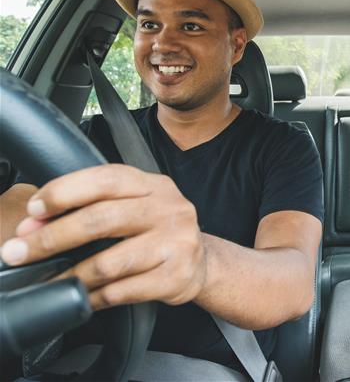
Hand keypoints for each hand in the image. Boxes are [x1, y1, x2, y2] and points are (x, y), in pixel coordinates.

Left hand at [0, 164, 206, 309]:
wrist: (202, 263)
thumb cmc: (158, 231)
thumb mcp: (137, 205)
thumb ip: (95, 206)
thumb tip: (34, 225)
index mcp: (154, 186)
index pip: (104, 180)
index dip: (64, 192)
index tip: (33, 211)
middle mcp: (168, 209)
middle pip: (101, 220)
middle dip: (52, 238)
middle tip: (19, 252)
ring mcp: (175, 243)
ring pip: (109, 263)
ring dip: (70, 276)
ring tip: (49, 281)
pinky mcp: (175, 277)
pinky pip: (122, 292)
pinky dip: (94, 297)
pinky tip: (83, 297)